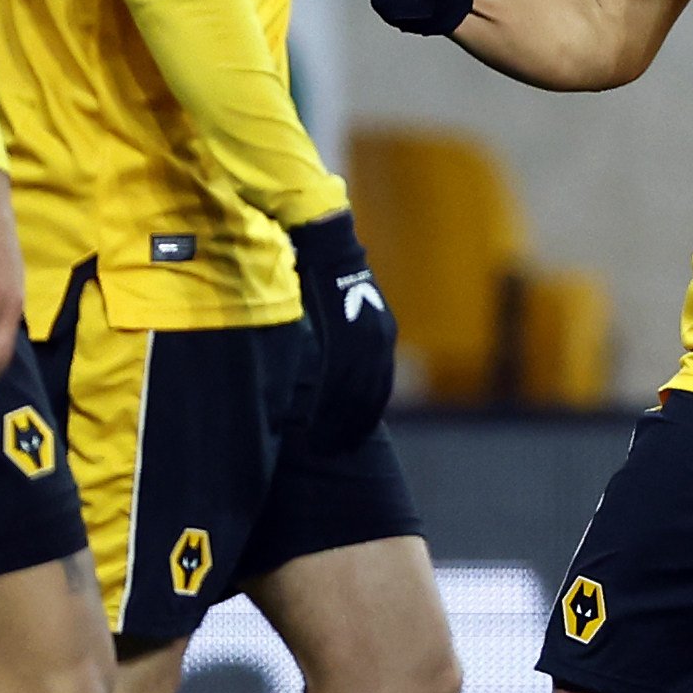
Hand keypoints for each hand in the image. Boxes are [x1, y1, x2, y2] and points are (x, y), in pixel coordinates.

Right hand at [289, 210, 397, 450]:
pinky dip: (324, 402)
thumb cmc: (328, 274)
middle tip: (335, 450)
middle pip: (368, 395)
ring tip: (321, 445)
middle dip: (351, 425)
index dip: (364, 415)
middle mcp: (378, 339)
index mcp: (381, 335)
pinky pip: (334, 377)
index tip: (350, 438)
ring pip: (352, 392)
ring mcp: (362, 336)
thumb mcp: (346, 310)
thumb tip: (331, 365)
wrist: (326, 242)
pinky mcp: (340, 331)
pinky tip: (311, 422)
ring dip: (337, 421)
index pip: (378, 387)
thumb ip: (343, 339)